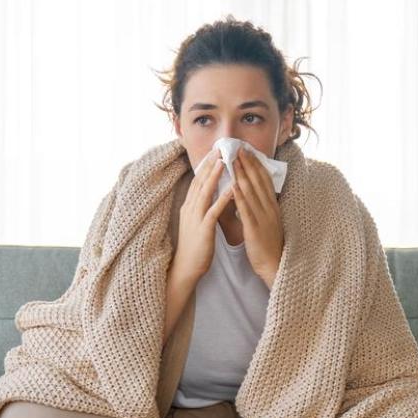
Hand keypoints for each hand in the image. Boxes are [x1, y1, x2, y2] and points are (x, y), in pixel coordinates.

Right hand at [173, 150, 234, 280]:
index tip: (214, 151)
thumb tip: (209, 194)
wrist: (186, 268)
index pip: (197, 181)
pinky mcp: (203, 230)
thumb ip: (201, 207)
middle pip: (200, 182)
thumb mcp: (196, 222)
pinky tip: (231, 189)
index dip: (205, 165)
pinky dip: (222, 199)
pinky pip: (213, 211)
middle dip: (210, 164)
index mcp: (189, 206)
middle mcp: (190, 209)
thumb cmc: (194, 247)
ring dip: (215, 176)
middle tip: (220, 148)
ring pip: (205, 192)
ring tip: (224, 161)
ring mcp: (195, 218)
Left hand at [232, 147, 284, 287]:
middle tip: (238, 147)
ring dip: (241, 173)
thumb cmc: (268, 244)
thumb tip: (251, 193)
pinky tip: (232, 184)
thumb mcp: (267, 221)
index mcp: (272, 206)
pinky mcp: (255, 228)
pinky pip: (246, 209)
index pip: (264, 180)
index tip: (247, 151)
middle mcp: (269, 208)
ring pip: (252, 191)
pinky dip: (239, 195)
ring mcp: (263, 217)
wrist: (274, 265)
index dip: (256, 164)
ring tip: (233, 160)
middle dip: (248, 163)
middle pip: (258, 181)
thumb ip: (260, 207)